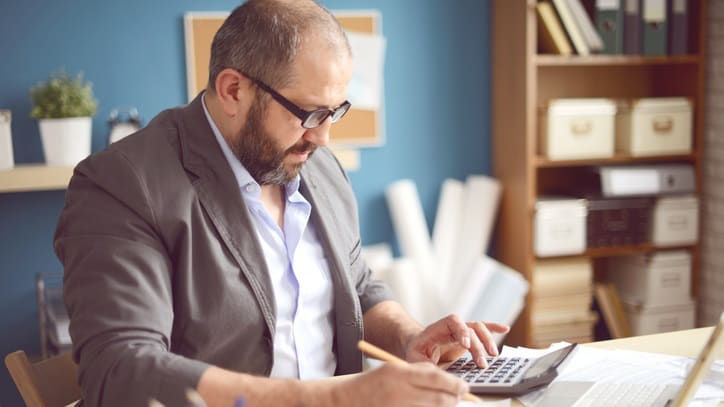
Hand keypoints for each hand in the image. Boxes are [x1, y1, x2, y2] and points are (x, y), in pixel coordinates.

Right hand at [334, 362, 468, 406]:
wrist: (348, 399)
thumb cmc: (374, 382)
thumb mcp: (395, 369)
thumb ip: (420, 372)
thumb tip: (449, 381)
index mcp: (399, 374)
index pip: (436, 378)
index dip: (454, 383)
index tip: (464, 386)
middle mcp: (400, 393)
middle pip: (439, 399)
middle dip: (454, 399)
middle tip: (460, 396)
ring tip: (448, 402)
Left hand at [404, 314, 509, 367]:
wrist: (417, 346)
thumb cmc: (416, 352)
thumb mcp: (415, 359)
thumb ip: (426, 365)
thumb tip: (438, 375)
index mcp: (438, 328)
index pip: (453, 322)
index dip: (461, 331)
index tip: (465, 345)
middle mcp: (452, 328)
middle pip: (470, 329)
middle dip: (477, 346)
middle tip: (481, 363)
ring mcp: (462, 332)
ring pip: (479, 329)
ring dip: (488, 340)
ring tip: (493, 355)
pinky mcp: (469, 338)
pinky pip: (483, 330)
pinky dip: (494, 328)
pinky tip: (505, 329)